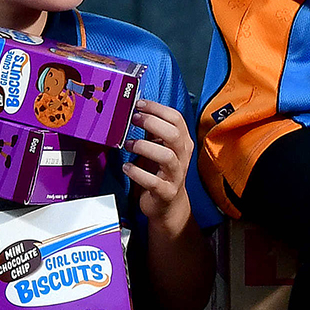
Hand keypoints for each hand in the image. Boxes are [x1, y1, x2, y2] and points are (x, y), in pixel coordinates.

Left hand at [124, 98, 193, 232]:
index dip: (157, 109)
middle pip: (174, 134)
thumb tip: (137, 110)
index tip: (139, 104)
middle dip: (152, 123)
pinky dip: (137, 172)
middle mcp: (183, 157)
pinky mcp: (166, 192)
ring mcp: (176, 175)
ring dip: (144, 147)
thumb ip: (153, 131)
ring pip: (166, 156)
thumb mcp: (160, 148)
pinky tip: (126, 167)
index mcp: (183, 142)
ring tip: (128, 144)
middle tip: (133, 119)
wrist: (167, 205)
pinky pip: (153, 181)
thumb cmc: (161, 172)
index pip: (176, 119)